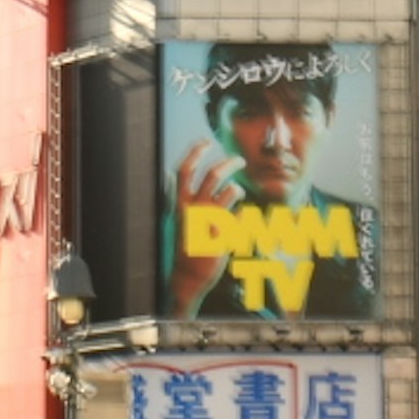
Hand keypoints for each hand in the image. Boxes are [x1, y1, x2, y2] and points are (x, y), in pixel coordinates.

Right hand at [168, 138, 248, 309]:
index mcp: (181, 204)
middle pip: (213, 175)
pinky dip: (242, 213)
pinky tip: (240, 218)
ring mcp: (209, 222)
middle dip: (230, 162)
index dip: (195, 152)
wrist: (188, 276)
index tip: (206, 142)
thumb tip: (176, 176)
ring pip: (230, 191)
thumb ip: (184, 198)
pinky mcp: (223, 234)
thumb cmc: (186, 245)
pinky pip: (241, 214)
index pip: (185, 170)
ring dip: (238, 188)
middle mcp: (194, 209)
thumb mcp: (179, 219)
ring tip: (238, 191)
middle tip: (239, 160)